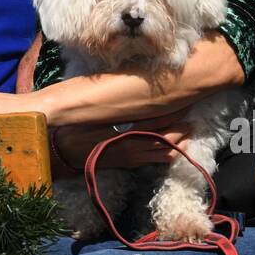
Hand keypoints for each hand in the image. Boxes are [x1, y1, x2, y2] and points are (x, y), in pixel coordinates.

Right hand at [54, 109, 193, 170]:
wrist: (64, 154)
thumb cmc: (76, 130)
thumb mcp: (95, 116)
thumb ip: (116, 107)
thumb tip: (134, 91)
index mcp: (126, 136)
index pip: (159, 123)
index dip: (175, 113)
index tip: (186, 101)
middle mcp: (133, 149)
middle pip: (168, 139)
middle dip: (183, 126)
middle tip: (191, 111)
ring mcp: (133, 158)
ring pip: (166, 153)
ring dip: (180, 141)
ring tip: (186, 127)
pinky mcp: (131, 164)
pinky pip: (157, 159)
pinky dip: (169, 150)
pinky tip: (172, 141)